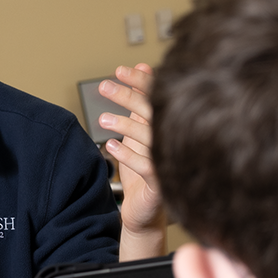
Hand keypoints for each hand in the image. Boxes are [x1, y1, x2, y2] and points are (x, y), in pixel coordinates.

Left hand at [97, 64, 165, 240]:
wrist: (146, 212)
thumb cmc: (145, 169)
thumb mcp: (140, 130)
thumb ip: (141, 101)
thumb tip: (141, 66)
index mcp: (171, 125)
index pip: (158, 97)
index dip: (140, 82)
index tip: (120, 71)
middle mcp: (175, 140)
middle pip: (153, 112)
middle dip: (127, 97)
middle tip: (104, 87)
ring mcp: (170, 161)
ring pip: (149, 137)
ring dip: (124, 125)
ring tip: (102, 120)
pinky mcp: (162, 183)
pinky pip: (146, 166)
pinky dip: (127, 155)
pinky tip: (110, 146)